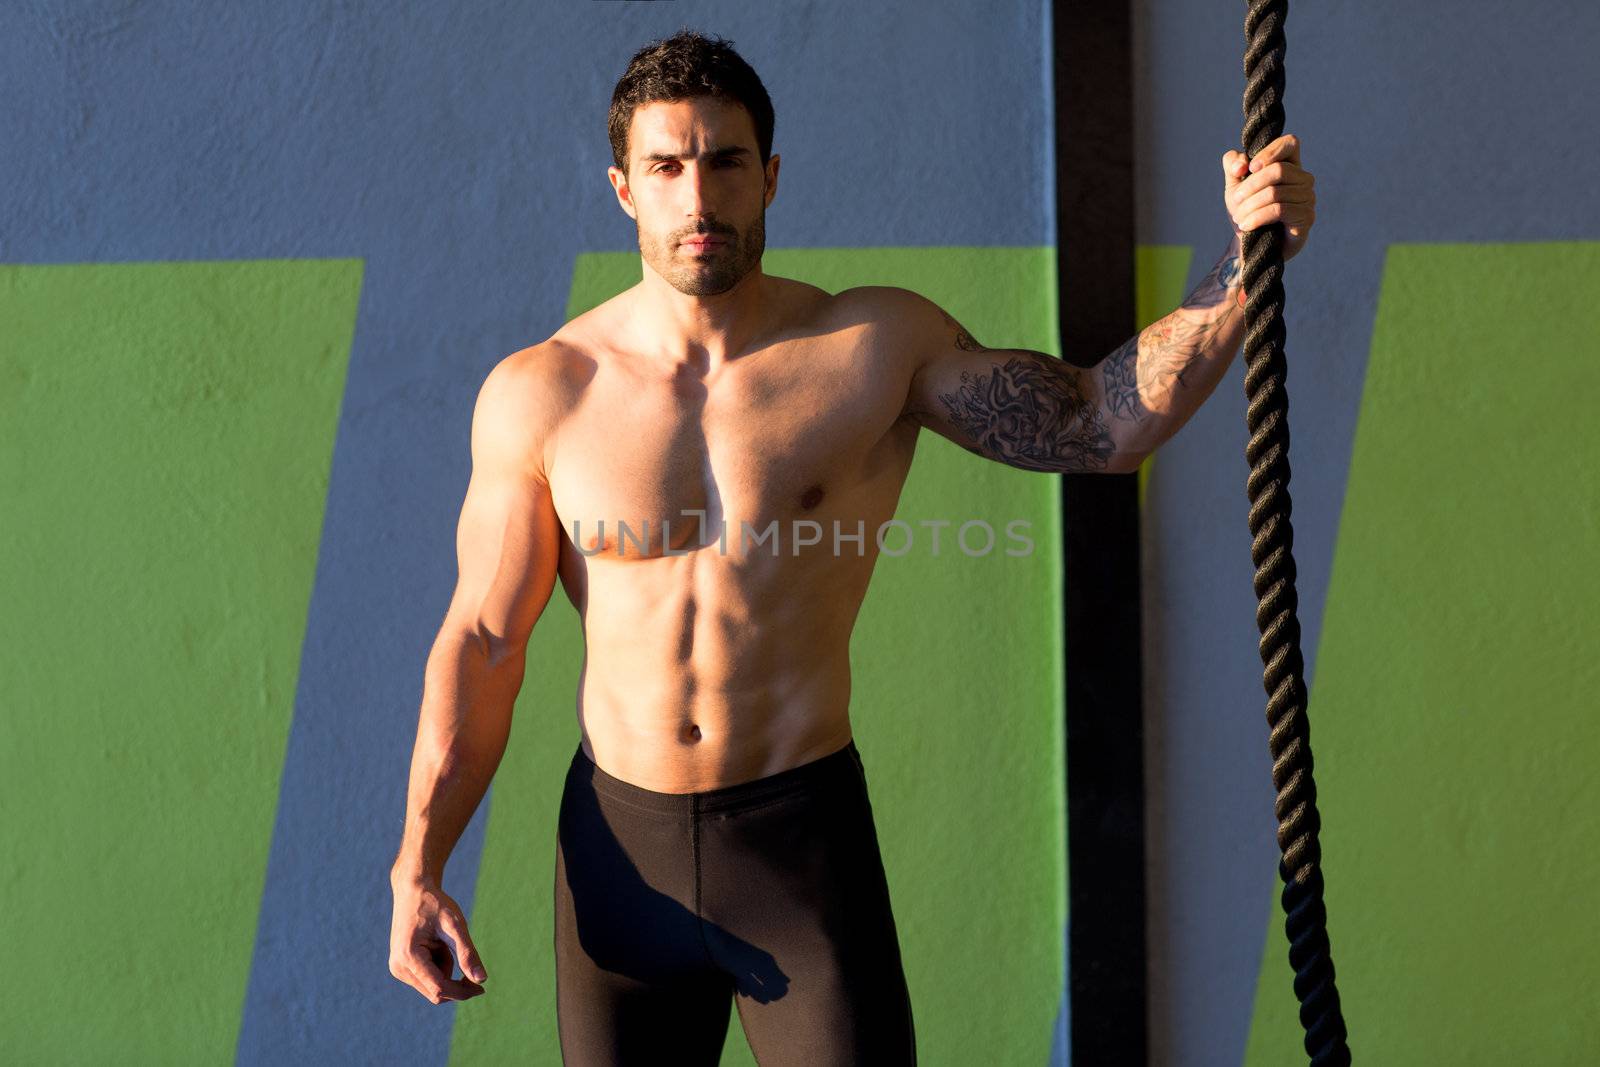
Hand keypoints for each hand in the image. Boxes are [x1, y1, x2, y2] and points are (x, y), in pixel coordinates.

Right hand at [388, 875, 487, 1003]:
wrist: (413, 890)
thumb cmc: (435, 904)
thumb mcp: (455, 925)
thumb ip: (467, 953)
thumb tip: (482, 981)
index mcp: (409, 956)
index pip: (439, 988)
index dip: (462, 992)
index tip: (482, 988)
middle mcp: (399, 967)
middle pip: (435, 993)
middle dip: (456, 984)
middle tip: (474, 966)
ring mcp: (398, 969)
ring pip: (432, 988)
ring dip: (447, 971)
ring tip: (444, 943)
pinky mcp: (401, 967)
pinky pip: (427, 979)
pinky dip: (439, 967)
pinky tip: (437, 946)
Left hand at [1223, 134, 1316, 264]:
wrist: (1250, 246)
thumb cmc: (1246, 212)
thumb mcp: (1234, 186)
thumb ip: (1233, 166)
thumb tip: (1240, 163)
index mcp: (1290, 165)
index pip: (1290, 143)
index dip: (1269, 152)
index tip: (1249, 168)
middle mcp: (1304, 179)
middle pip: (1278, 170)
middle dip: (1249, 186)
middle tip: (1234, 201)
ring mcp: (1308, 198)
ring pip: (1275, 192)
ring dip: (1249, 206)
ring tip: (1239, 218)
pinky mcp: (1306, 218)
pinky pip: (1279, 210)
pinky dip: (1257, 217)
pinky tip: (1246, 226)